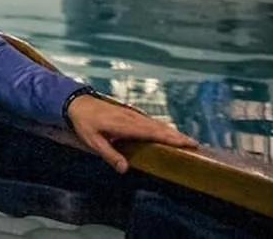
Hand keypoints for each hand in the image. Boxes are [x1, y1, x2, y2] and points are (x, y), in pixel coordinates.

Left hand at [66, 93, 198, 173]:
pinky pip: (150, 121)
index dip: (171, 138)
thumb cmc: (84, 123)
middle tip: (195, 144)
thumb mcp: (93, 141)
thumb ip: (109, 154)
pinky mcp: (130, 114)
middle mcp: (132, 118)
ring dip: (171, 131)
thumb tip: (125, 169)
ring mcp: (132, 114)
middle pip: (159, 127)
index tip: (187, 142)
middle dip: (177, 135)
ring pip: (156, 123)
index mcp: (126, 125)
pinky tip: (167, 132)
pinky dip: (161, 127)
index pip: (153, 132)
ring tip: (186, 140)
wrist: (77, 103)